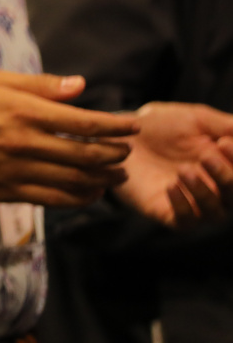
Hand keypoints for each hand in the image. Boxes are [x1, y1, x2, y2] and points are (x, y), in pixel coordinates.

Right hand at [0, 71, 137, 205]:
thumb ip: (41, 85)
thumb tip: (81, 86)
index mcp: (25, 111)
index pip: (85, 122)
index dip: (116, 126)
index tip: (133, 126)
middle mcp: (26, 142)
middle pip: (87, 154)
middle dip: (116, 154)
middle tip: (127, 153)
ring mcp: (18, 169)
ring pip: (75, 179)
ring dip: (104, 179)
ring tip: (117, 176)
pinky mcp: (10, 191)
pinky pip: (55, 199)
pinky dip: (80, 198)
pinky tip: (90, 193)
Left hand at [112, 102, 232, 228]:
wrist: (121, 133)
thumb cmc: (161, 125)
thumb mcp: (197, 119)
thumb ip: (226, 126)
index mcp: (224, 168)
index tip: (223, 142)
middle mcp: (213, 189)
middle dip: (227, 178)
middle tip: (206, 158)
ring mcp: (190, 202)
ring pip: (215, 214)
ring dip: (205, 194)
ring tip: (184, 171)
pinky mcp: (164, 211)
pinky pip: (184, 222)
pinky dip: (183, 208)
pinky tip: (171, 186)